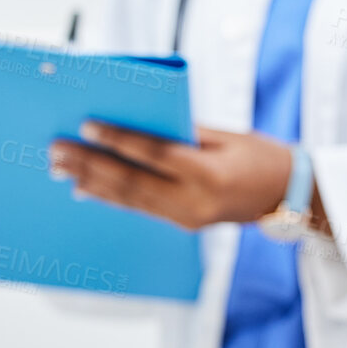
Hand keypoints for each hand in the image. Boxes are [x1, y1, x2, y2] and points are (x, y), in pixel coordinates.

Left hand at [48, 122, 292, 229]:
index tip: (87, 126)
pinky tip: (85, 189)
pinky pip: (140, 208)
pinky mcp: (183, 224)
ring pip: (130, 199)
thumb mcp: (226, 135)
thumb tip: (136, 123)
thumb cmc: (261, 155)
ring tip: (61, 169)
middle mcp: (194, 201)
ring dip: (91, 183)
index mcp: (209, 174)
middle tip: (58, 151)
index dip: (118, 140)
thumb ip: (183, 131)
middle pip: (132, 181)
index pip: (154, 154)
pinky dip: (110, 197)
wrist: (288, 195)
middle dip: (91, 165)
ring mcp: (187, 217)